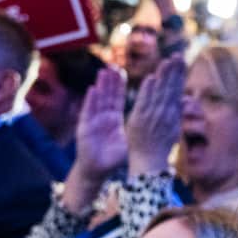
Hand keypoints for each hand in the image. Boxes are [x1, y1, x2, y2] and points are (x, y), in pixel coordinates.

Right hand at [62, 68, 126, 213]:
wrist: (96, 171)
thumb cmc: (112, 160)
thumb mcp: (127, 143)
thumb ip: (135, 133)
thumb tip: (152, 127)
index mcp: (114, 120)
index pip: (117, 99)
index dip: (119, 86)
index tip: (122, 72)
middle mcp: (103, 118)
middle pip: (107, 96)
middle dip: (109, 82)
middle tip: (113, 66)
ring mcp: (93, 121)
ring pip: (97, 100)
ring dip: (100, 86)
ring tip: (103, 72)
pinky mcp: (85, 127)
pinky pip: (88, 112)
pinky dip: (90, 101)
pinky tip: (93, 90)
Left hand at [126, 58, 185, 175]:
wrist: (149, 163)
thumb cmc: (160, 148)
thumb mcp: (173, 129)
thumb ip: (177, 113)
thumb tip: (184, 99)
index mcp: (173, 115)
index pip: (177, 91)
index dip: (179, 76)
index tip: (181, 62)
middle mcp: (165, 114)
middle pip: (171, 89)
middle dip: (174, 72)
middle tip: (177, 55)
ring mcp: (153, 117)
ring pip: (160, 93)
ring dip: (163, 77)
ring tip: (167, 61)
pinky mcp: (141, 120)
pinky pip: (145, 103)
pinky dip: (147, 91)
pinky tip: (150, 78)